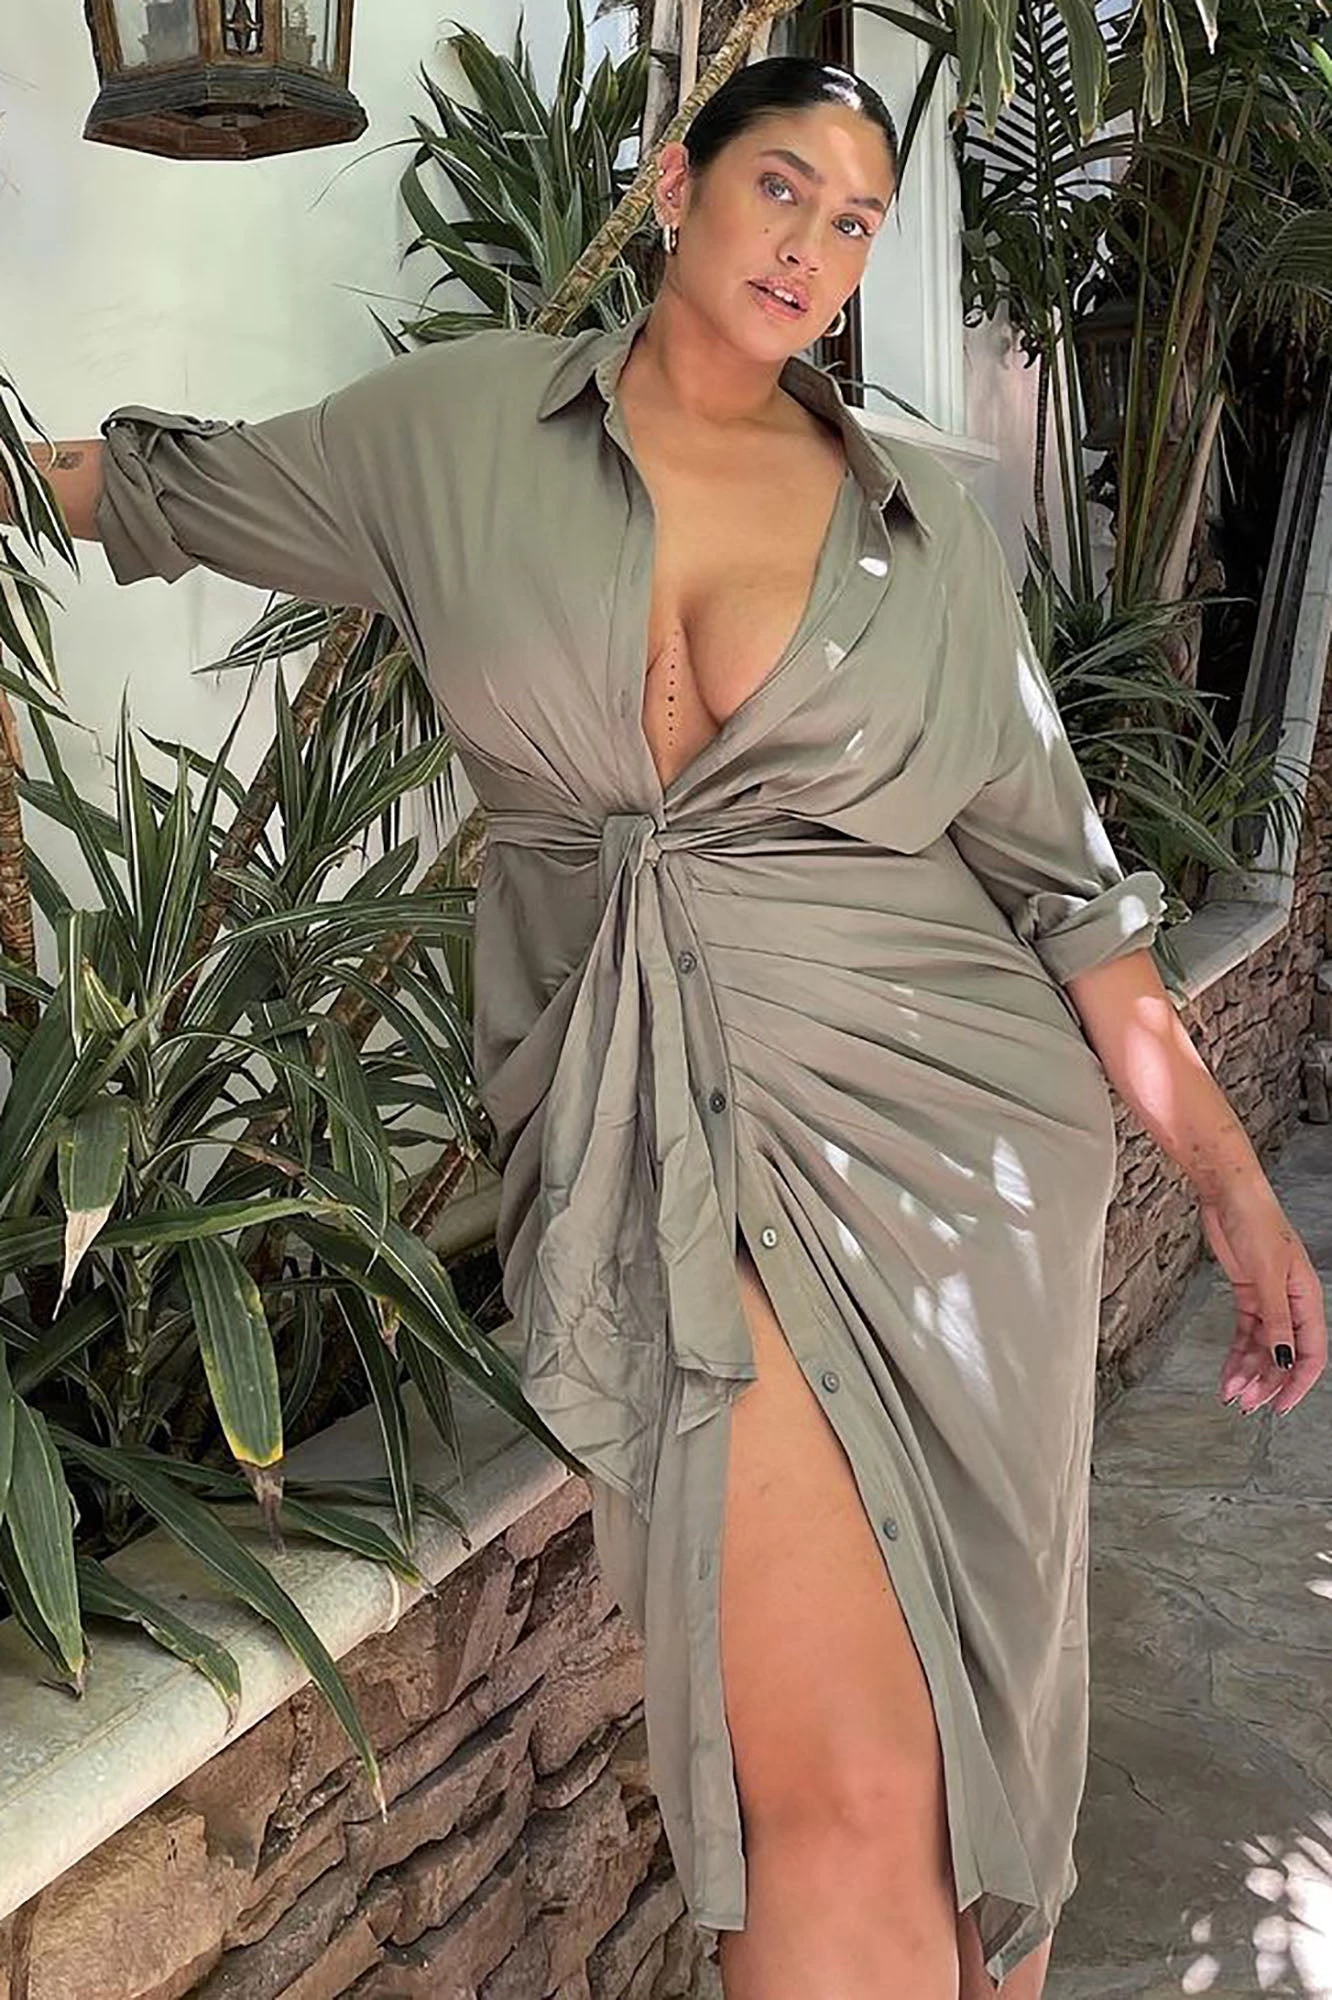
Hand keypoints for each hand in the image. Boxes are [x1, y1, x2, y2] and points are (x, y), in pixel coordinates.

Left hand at [1198, 1181, 1325, 1416]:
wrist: (1229, 1195)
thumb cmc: (1256, 1223)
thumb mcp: (1267, 1275)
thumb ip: (1276, 1320)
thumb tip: (1284, 1358)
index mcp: (1307, 1298)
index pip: (1310, 1353)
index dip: (1298, 1383)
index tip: (1280, 1406)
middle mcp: (1291, 1303)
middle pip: (1284, 1354)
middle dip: (1267, 1382)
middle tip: (1246, 1403)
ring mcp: (1269, 1300)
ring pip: (1263, 1348)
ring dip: (1249, 1372)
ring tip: (1231, 1392)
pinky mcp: (1248, 1294)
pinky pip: (1246, 1333)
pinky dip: (1237, 1354)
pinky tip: (1228, 1372)